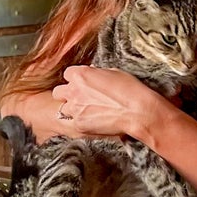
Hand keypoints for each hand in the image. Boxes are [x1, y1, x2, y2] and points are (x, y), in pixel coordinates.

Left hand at [50, 65, 165, 141]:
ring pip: (62, 109)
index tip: (82, 84)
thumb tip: (92, 73)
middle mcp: (74, 90)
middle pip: (58, 92)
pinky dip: (81, 122)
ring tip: (87, 112)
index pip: (67, 74)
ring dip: (72, 110)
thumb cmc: (130, 90)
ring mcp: (75, 108)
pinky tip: (93, 121)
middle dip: (67, 94)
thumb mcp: (113, 73)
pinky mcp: (79, 124)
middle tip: (80, 98)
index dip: (75, 80)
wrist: (137, 111)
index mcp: (81, 74)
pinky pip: (73, 122)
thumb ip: (96, 73)